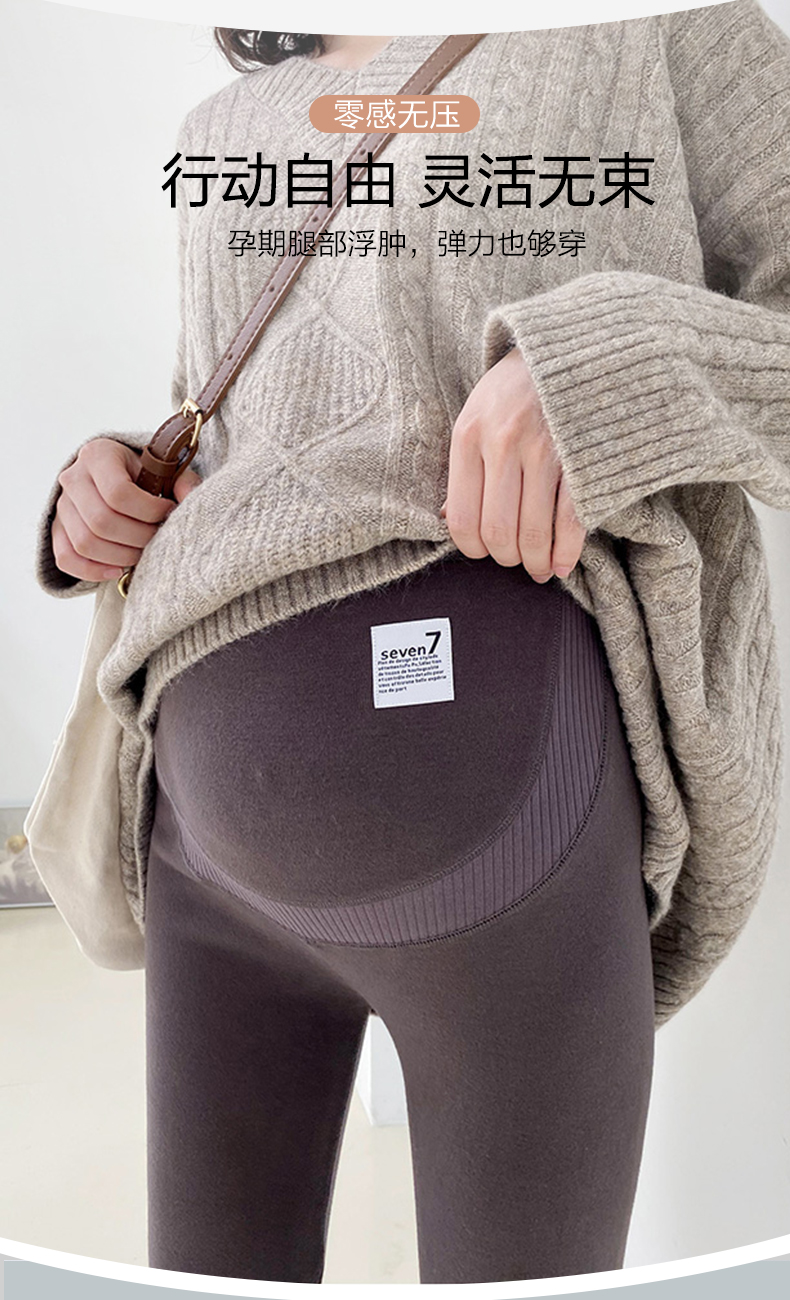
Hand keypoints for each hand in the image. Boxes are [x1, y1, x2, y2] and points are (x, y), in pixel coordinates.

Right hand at [51, 437, 201, 582]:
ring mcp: (62, 505)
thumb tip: (193, 497)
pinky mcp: (57, 529)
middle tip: (158, 539)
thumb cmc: (143, 474)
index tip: (168, 513)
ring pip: (85, 542)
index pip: (118, 492)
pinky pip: (67, 558)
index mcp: (98, 454)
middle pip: (101, 521)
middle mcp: (73, 477)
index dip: (148, 511)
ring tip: (143, 553)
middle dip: (137, 538)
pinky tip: (118, 570)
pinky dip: (92, 571)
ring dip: (120, 556)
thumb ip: (181, 481)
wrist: (114, 478)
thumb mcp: (163, 469)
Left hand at [441, 347, 585, 581]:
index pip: (462, 519)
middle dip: (506, 559)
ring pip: (533, 533)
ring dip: (535, 562)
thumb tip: (450, 521)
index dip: (472, 549)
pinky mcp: (581, 458)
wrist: (570, 348)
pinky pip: (570, 522)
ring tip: (538, 567)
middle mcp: (504, 444)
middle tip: (514, 561)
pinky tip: (561, 564)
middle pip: (499, 532)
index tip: (483, 552)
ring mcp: (545, 451)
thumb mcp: (476, 416)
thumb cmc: (516, 389)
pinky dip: (565, 553)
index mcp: (469, 435)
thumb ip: (463, 468)